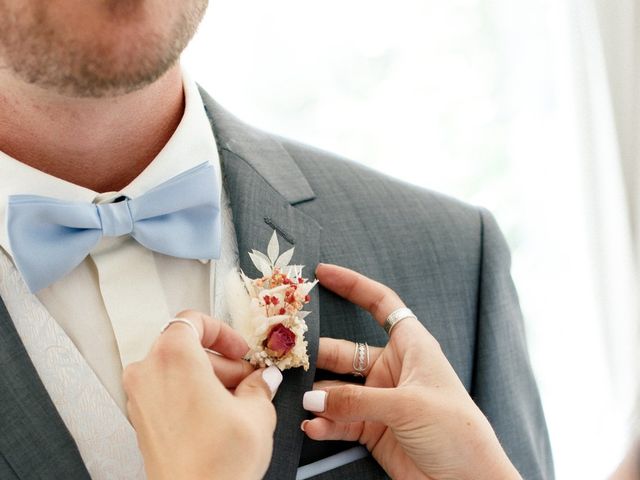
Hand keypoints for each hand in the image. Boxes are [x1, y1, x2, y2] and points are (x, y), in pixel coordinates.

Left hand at [123, 310, 281, 479]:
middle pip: (186, 346)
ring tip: (237, 401)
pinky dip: (191, 394)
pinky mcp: (141, 420)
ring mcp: (140, 398)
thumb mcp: (256, 413)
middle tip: (248, 379)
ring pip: (177, 369)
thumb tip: (263, 378)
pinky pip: (167, 391)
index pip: (193, 320)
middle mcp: (149, 372)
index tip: (240, 350)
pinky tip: (218, 415)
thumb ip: (259, 385)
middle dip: (221, 361)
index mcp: (174, 356)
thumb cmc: (216, 463)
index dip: (223, 332)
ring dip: (208, 378)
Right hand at [302, 264, 521, 479]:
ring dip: (317, 395)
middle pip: (345, 351)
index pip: (380, 304)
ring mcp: (379, 400)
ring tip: (295, 399)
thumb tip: (312, 399)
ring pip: (336, 388)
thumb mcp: (407, 406)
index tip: (323, 274)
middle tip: (288, 356)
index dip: (354, 285)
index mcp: (411, 347)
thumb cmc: (457, 431)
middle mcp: (392, 369)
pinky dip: (325, 423)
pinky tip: (313, 427)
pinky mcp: (372, 429)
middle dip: (317, 352)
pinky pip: (339, 419)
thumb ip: (356, 401)